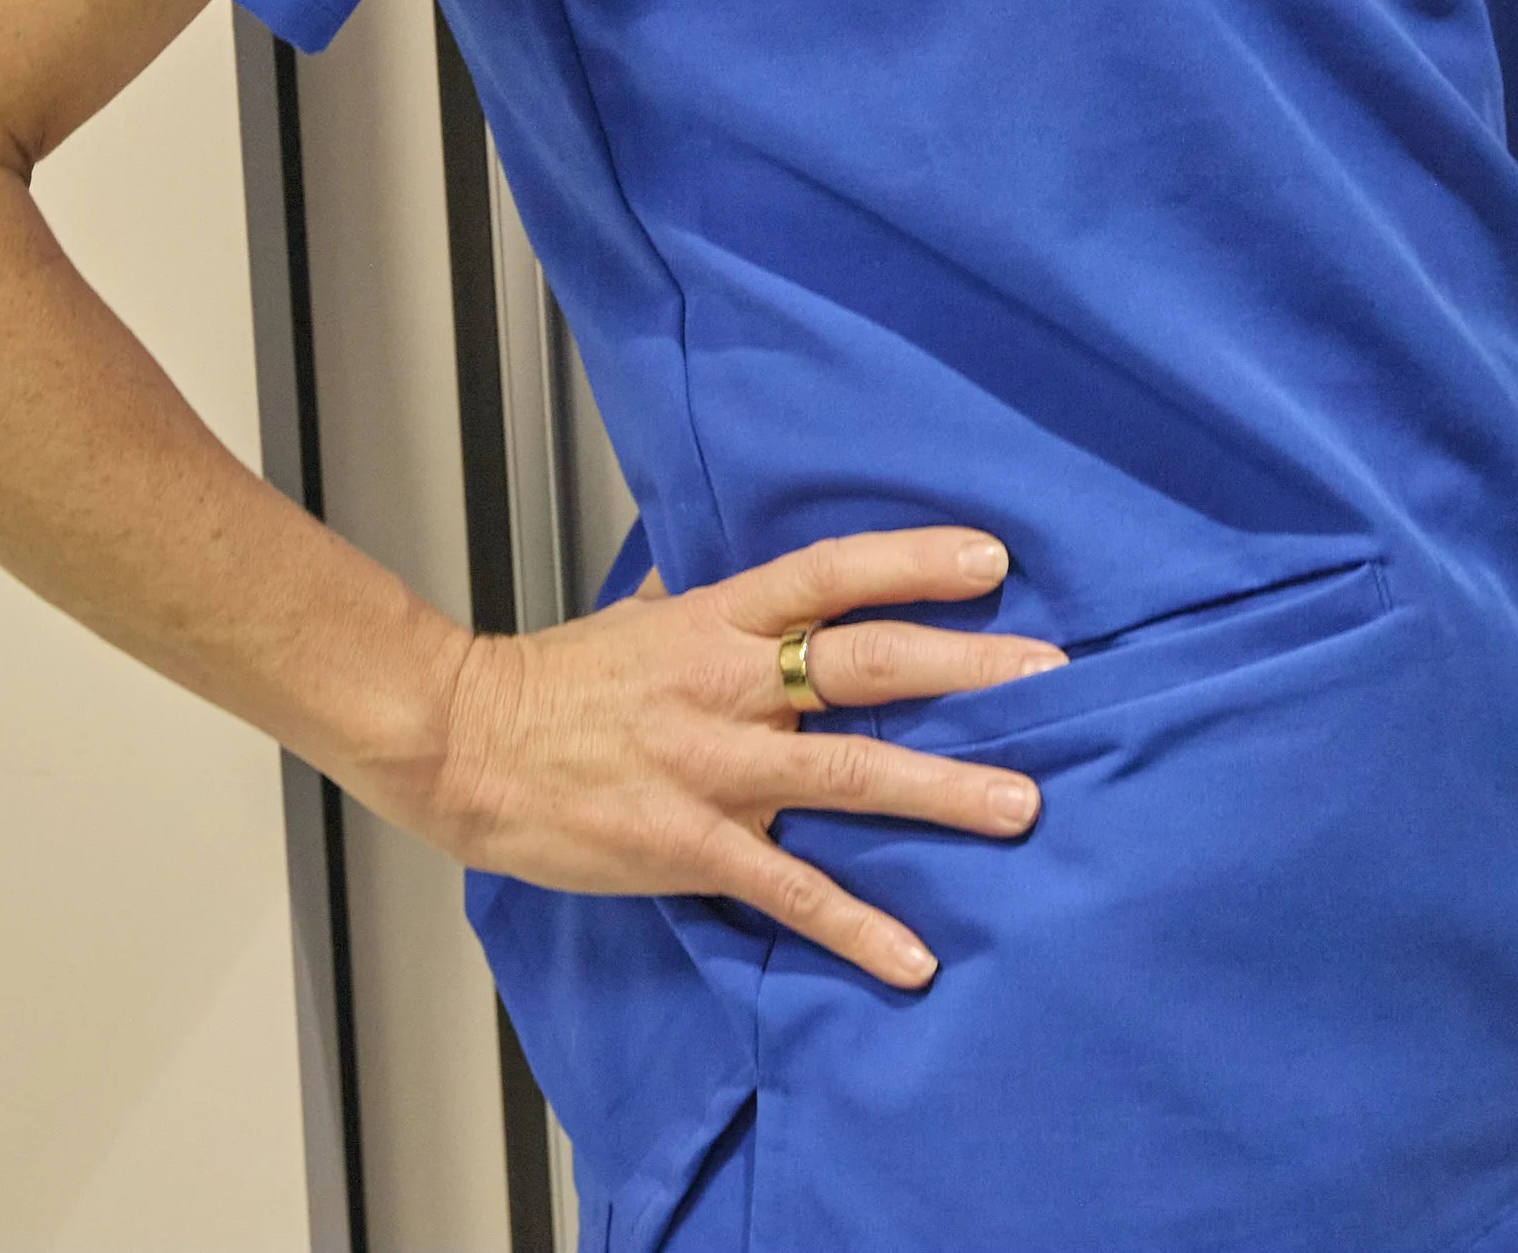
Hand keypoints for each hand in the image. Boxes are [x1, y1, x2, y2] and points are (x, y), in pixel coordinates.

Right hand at [417, 526, 1064, 989]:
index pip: (830, 574)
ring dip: (943, 790)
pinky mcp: (690, 846)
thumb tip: (714, 579)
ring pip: (849, 772)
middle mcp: (729, 682)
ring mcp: (714, 766)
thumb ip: (691, 602)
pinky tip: (916, 957)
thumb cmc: (553, 680)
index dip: (912, 562)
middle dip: (965, 669)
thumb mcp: (633, 618)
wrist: (466, 743)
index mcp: (716, 617)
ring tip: (1023, 805)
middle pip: (866, 664)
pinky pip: (789, 890)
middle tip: (1052, 676)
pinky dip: (857, 926)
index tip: (992, 560)